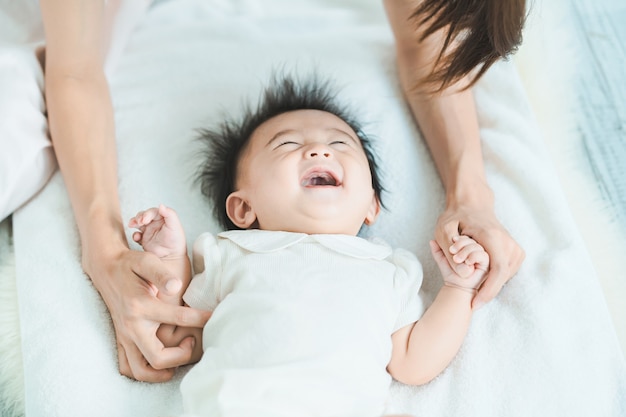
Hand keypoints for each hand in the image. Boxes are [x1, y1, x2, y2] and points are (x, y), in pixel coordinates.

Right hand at [85, 247, 210, 381]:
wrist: (105, 268)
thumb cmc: (130, 264)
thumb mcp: (146, 261)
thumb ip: (160, 273)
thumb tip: (176, 285)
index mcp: (141, 306)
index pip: (178, 319)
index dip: (201, 319)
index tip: (214, 317)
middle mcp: (131, 326)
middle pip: (158, 358)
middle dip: (181, 356)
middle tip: (192, 340)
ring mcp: (124, 336)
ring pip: (142, 371)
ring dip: (163, 371)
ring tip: (178, 355)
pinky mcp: (121, 340)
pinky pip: (129, 368)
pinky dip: (146, 372)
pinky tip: (162, 362)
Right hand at [128, 204, 186, 258]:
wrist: (172, 257)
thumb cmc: (176, 241)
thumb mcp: (175, 226)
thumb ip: (170, 214)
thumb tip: (161, 205)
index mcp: (163, 218)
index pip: (153, 212)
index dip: (147, 214)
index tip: (145, 220)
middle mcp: (155, 223)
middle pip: (143, 215)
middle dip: (139, 217)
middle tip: (139, 222)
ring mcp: (149, 231)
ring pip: (138, 223)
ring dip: (134, 222)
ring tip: (133, 225)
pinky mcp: (144, 240)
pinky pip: (136, 235)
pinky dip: (135, 235)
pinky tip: (137, 238)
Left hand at [430, 237, 487, 290]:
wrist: (456, 287)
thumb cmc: (451, 274)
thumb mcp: (442, 260)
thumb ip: (437, 250)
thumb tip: (431, 240)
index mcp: (468, 248)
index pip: (466, 237)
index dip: (459, 238)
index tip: (452, 241)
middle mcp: (476, 252)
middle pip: (472, 240)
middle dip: (461, 243)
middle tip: (452, 251)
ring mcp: (482, 258)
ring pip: (477, 246)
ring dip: (465, 250)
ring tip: (457, 259)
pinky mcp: (487, 265)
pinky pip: (483, 255)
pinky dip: (473, 256)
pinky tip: (467, 262)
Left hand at [434, 204, 524, 308]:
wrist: (473, 203)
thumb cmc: (456, 216)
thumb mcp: (443, 229)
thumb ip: (446, 250)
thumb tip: (464, 272)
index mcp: (492, 237)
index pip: (498, 270)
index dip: (488, 291)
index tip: (475, 304)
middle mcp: (508, 242)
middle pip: (503, 277)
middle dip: (486, 289)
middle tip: (469, 292)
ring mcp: (515, 247)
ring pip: (506, 276)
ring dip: (489, 282)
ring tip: (472, 277)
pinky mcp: (515, 251)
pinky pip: (506, 271)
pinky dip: (494, 278)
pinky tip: (480, 275)